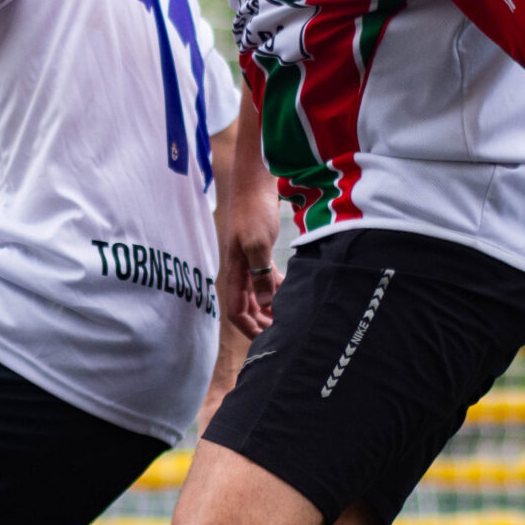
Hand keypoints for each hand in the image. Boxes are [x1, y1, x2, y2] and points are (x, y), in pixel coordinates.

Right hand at [216, 202, 277, 338]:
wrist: (254, 182)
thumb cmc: (253, 210)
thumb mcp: (258, 243)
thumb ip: (262, 274)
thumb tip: (268, 304)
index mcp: (234, 272)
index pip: (237, 312)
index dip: (250, 330)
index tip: (268, 342)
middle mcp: (240, 271)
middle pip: (248, 308)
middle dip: (262, 323)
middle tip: (284, 334)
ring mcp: (249, 262)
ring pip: (258, 295)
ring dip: (271, 308)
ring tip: (290, 317)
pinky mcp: (259, 253)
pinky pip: (266, 279)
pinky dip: (276, 289)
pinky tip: (289, 292)